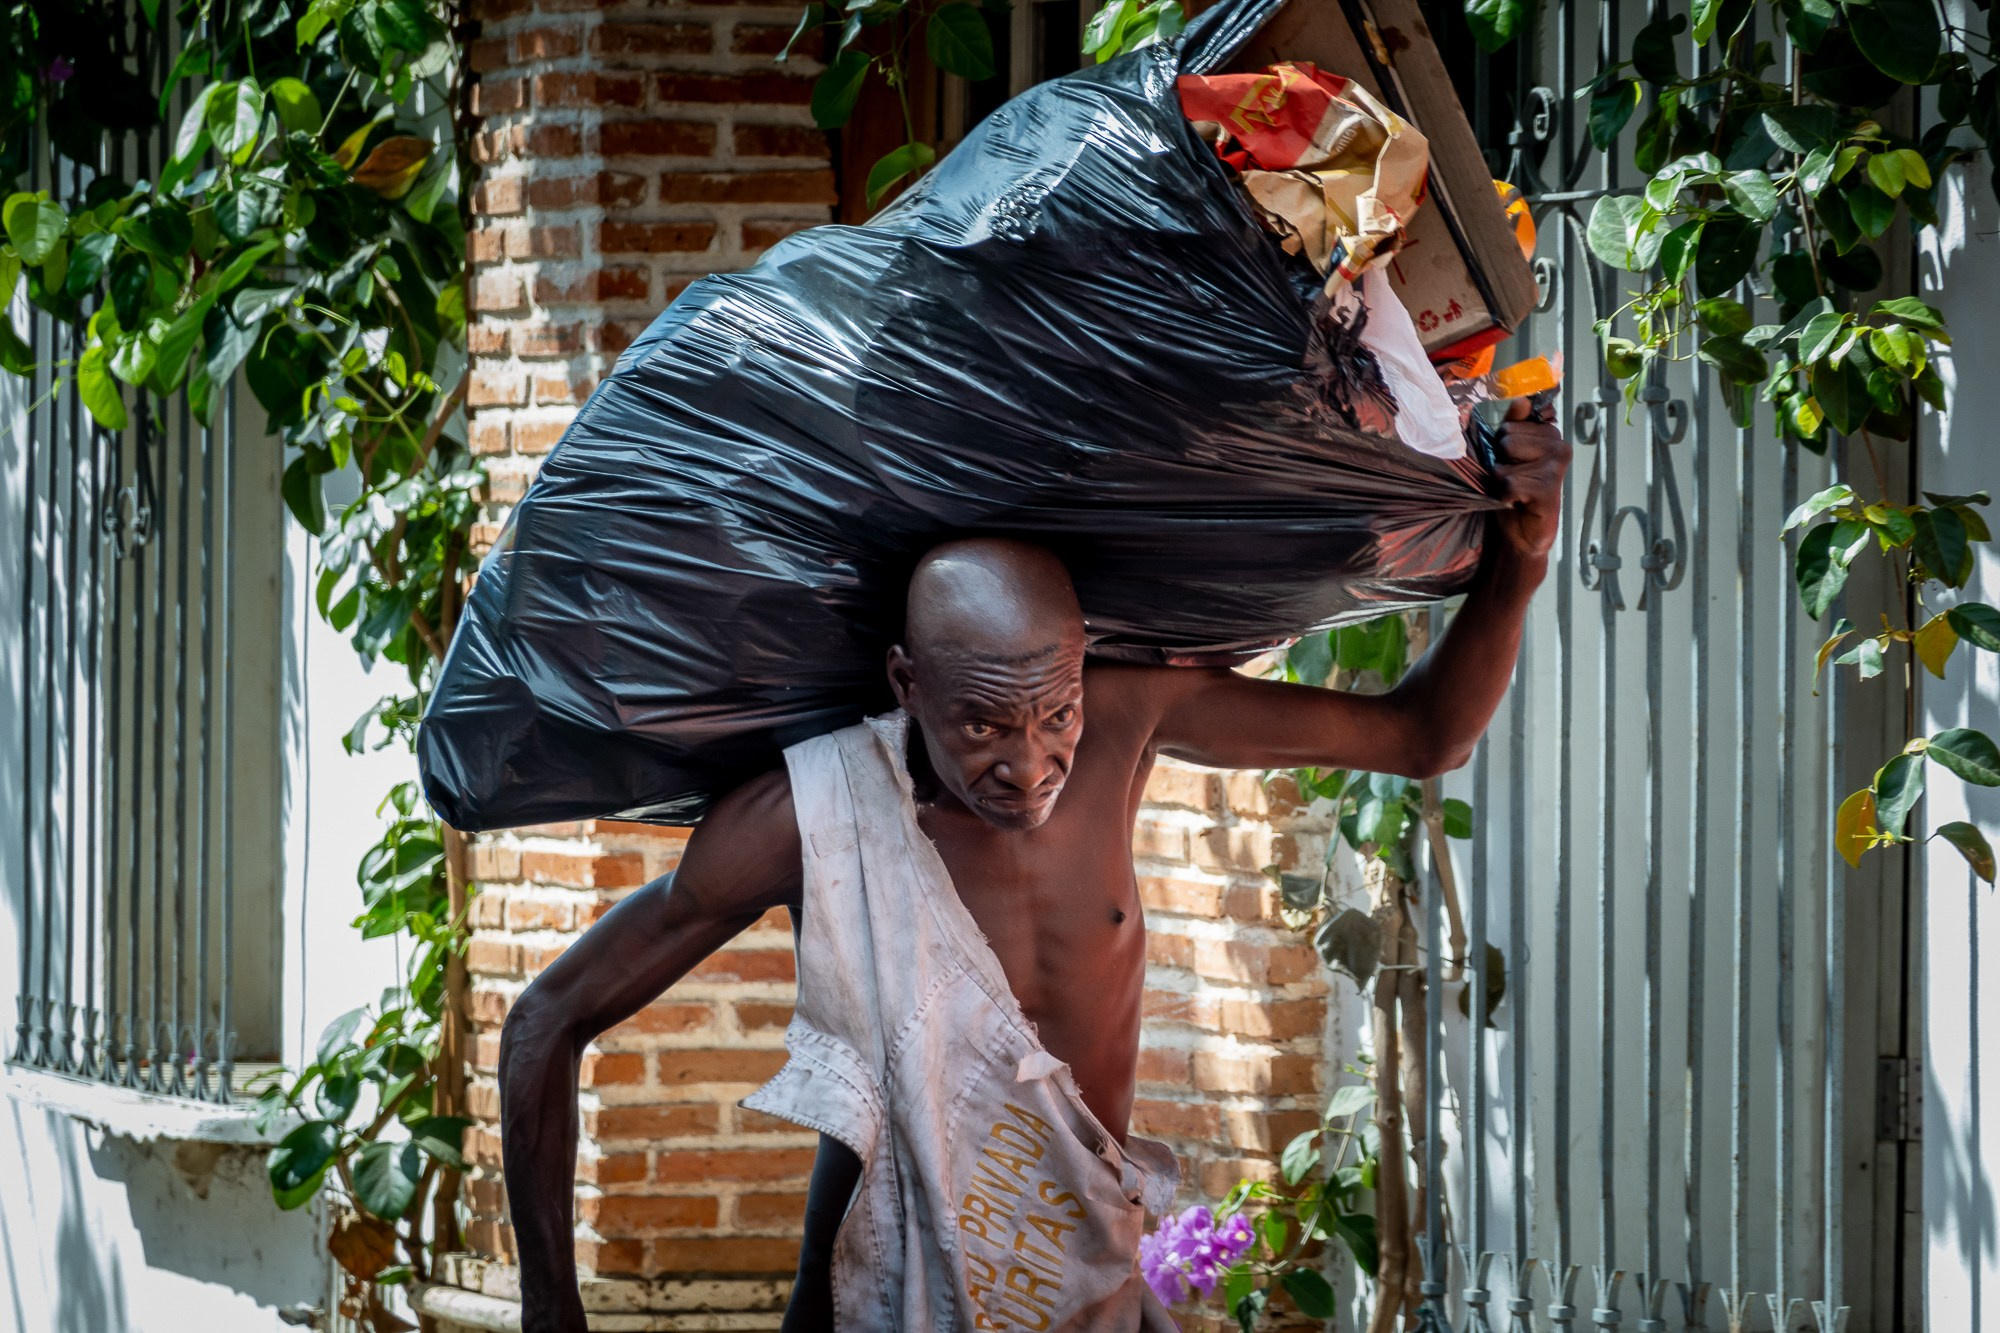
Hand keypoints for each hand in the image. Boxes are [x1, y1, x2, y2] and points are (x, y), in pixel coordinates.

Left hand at [1489, 397, 1570, 562]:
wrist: (1518, 533)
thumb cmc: (1512, 490)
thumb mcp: (1507, 453)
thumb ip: (1513, 424)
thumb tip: (1521, 400)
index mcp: (1548, 432)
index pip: (1514, 419)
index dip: (1503, 440)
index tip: (1512, 458)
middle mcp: (1558, 445)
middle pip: (1506, 438)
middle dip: (1500, 461)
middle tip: (1513, 478)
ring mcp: (1557, 466)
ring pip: (1505, 462)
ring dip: (1501, 480)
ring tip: (1515, 490)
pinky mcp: (1550, 489)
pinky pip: (1510, 484)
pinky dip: (1505, 497)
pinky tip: (1518, 503)